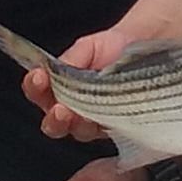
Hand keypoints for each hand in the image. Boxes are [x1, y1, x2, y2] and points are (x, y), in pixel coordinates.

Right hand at [25, 25, 146, 141]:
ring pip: (79, 131)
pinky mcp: (118, 128)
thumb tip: (53, 70)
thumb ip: (71, 59)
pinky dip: (102, 127)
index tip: (38, 76)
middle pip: (55, 122)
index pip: (40, 92)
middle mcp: (74, 109)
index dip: (35, 87)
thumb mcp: (89, 47)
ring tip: (77, 116)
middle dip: (53, 117)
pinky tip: (103, 120)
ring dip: (74, 125)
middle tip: (58, 109)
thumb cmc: (114, 47)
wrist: (146, 47)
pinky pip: (107, 133)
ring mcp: (96, 122)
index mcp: (60, 88)